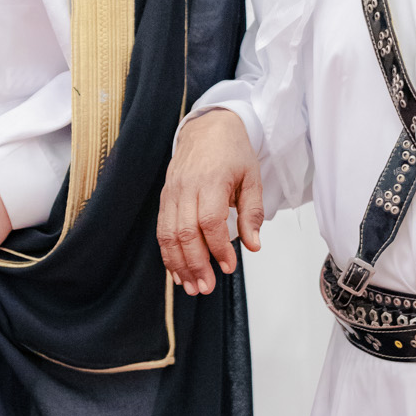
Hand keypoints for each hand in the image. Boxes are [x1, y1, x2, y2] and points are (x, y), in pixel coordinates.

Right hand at [157, 109, 263, 295]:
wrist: (207, 127)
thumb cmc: (232, 152)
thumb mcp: (252, 178)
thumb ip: (252, 213)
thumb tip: (253, 245)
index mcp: (211, 180)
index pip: (210, 221)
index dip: (217, 248)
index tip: (228, 267)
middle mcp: (186, 187)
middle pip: (185, 232)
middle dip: (195, 264)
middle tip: (206, 288)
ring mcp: (171, 193)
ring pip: (169, 234)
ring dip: (178, 264)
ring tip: (190, 287)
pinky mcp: (164, 198)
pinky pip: (162, 229)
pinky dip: (168, 253)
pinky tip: (177, 271)